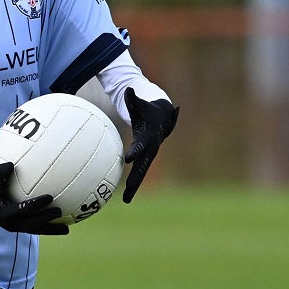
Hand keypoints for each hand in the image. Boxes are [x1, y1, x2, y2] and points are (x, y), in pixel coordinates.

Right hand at [0, 162, 67, 234]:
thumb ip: (0, 172)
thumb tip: (13, 164)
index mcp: (4, 213)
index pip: (23, 209)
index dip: (37, 204)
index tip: (50, 197)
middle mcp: (10, 223)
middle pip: (32, 223)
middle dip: (46, 218)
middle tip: (60, 211)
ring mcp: (15, 228)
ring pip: (36, 230)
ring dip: (51, 230)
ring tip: (67, 230)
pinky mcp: (19, 228)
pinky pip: (35, 229)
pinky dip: (47, 228)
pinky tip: (61, 226)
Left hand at [122, 88, 178, 202]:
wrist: (162, 115)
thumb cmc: (147, 109)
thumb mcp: (140, 104)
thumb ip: (132, 99)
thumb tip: (128, 89)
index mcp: (148, 137)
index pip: (140, 146)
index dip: (134, 151)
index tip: (127, 159)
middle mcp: (150, 149)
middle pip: (142, 167)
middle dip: (136, 180)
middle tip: (128, 193)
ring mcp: (149, 155)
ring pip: (141, 173)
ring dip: (134, 186)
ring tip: (126, 200)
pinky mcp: (146, 158)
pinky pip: (139, 171)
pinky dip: (134, 182)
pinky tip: (127, 194)